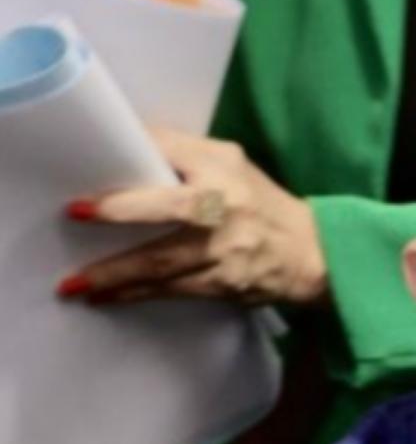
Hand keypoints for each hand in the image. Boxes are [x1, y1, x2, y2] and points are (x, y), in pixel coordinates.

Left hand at [57, 128, 328, 306]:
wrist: (312, 254)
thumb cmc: (260, 205)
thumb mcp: (231, 166)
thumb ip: (183, 155)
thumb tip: (125, 145)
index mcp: (223, 166)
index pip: (170, 150)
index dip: (131, 153)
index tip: (96, 153)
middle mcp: (225, 205)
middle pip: (168, 209)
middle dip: (120, 210)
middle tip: (75, 213)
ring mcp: (226, 248)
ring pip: (163, 262)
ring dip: (116, 273)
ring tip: (76, 284)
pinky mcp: (226, 282)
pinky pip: (173, 289)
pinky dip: (137, 294)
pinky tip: (107, 298)